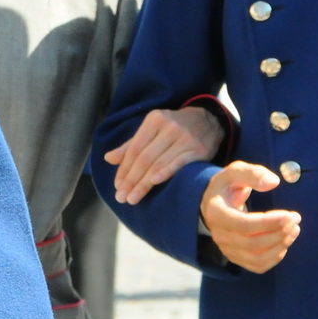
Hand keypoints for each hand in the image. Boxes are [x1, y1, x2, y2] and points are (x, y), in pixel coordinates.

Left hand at [104, 106, 225, 203]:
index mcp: (154, 120)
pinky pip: (179, 164)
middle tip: (122, 197)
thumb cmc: (174, 127)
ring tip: (133, 198)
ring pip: (158, 164)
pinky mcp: (198, 150)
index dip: (124, 169)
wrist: (209, 120)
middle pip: (144, 159)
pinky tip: (154, 183)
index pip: (134, 149)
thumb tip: (108, 158)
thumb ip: (131, 145)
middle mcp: (169, 127)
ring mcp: (185, 138)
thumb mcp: (153, 129)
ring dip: (143, 183)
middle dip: (131, 180)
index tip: (117, 186)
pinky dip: (165, 173)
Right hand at [198, 161, 300, 273]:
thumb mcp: (235, 171)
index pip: (244, 225)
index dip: (269, 223)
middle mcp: (219, 235)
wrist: (213, 203)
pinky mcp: (236, 257)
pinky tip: (285, 241)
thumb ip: (253, 173)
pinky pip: (258, 265)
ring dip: (280, 246)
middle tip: (296, 219)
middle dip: (279, 233)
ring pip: (257, 258)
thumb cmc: (227, 186)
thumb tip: (274, 182)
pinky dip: (275, 257)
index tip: (290, 214)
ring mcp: (227, 249)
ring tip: (295, 230)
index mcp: (216, 213)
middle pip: (253, 244)